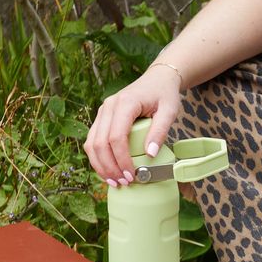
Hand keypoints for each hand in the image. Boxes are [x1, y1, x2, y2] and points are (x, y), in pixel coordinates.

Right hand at [83, 61, 183, 184]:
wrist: (157, 79)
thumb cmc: (164, 94)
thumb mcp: (169, 110)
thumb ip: (160, 131)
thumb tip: (149, 155)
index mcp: (125, 103)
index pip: (116, 137)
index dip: (122, 159)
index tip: (132, 175)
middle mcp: (108, 106)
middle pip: (99, 143)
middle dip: (109, 167)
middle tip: (123, 183)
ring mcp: (102, 112)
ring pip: (91, 143)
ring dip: (100, 165)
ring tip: (114, 182)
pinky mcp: (102, 118)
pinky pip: (93, 141)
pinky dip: (98, 158)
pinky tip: (108, 171)